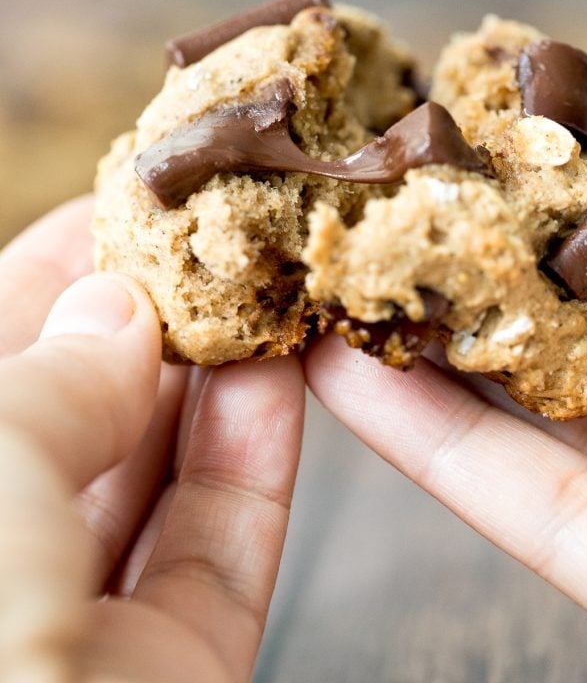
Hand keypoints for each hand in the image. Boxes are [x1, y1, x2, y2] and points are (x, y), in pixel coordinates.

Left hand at [0, 197, 304, 681]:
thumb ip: (52, 380)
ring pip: (154, 476)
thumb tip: (116, 312)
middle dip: (153, 319)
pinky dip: (254, 462)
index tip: (128, 200)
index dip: (56, 269)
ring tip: (270, 290)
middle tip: (223, 239)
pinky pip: (216, 550)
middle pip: (79, 410)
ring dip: (217, 380)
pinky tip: (285, 379)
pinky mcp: (165, 672)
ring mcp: (71, 624)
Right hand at [304, 134, 586, 679]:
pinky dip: (445, 454)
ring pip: (544, 425)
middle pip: (584, 336)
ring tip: (332, 289)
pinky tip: (352, 389)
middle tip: (380, 214)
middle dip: (475, 275)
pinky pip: (548, 518)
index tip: (483, 143)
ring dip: (429, 361)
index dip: (573, 199)